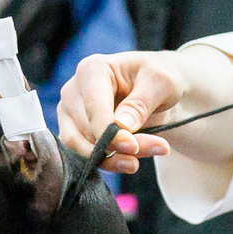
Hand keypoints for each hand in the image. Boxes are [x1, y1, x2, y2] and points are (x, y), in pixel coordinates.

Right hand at [57, 52, 186, 173]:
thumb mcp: (161, 83)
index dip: (110, 131)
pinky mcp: (74, 135)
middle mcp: (74, 92)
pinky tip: (131, 162)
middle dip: (121, 146)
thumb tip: (121, 126)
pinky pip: (85, 157)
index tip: (133, 147)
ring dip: (115, 159)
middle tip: (159, 147)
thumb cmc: (157, 79)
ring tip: (147, 156)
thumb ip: (141, 103)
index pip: (93, 106)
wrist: (157, 91)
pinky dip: (110, 163)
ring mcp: (70, 115)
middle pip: (89, 130)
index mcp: (92, 70)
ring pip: (83, 148)